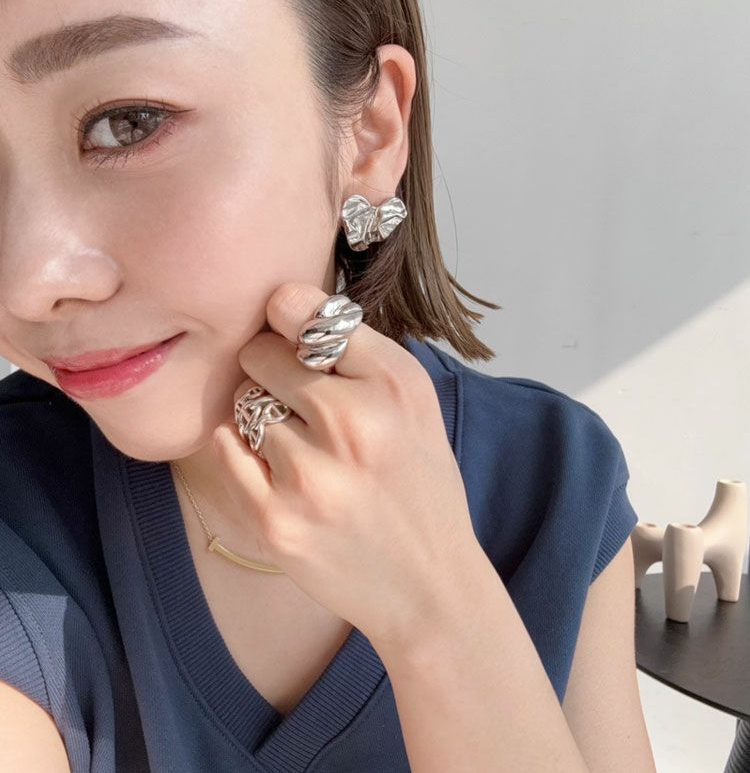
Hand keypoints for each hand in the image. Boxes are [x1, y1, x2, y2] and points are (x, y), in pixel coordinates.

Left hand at [210, 281, 480, 651]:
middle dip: (272, 368)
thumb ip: (358, 349)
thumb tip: (283, 301)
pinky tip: (272, 467)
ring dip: (261, 416)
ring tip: (299, 444)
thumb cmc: (418, 483)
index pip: (304, 309)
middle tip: (297, 397)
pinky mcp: (275, 521)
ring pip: (245, 404)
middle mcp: (354, 423)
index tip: (292, 333)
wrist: (428, 585)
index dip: (290, 318)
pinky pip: (224, 448)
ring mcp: (310, 476)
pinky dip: (239, 449)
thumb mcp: (416, 402)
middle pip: (262, 354)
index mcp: (394, 384)